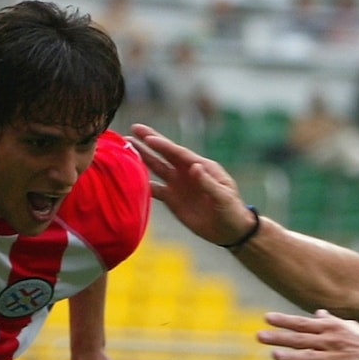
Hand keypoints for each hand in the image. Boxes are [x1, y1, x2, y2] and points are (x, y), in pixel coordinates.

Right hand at [129, 124, 257, 247]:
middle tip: (132, 129)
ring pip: (156, 168)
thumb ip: (208, 182)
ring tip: (127, 147)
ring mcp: (178, 185)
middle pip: (164, 154)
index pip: (178, 153)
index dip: (163, 145)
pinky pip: (154, 189)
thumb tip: (194, 167)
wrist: (229, 230)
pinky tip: (129, 177)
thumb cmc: (231, 210)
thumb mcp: (223, 196)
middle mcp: (186, 172)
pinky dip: (142, 184)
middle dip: (148, 142)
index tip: (148, 138)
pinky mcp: (172, 200)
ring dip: (142, 158)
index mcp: (201, 166)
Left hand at [259, 309, 358, 359]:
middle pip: (300, 339)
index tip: (266, 318)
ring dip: (291, 356)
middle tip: (259, 336)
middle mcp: (330, 341)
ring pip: (310, 356)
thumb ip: (331, 321)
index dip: (284, 321)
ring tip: (274, 355)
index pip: (302, 324)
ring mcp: (336, 357)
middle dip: (279, 337)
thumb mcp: (348, 327)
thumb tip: (318, 313)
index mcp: (330, 329)